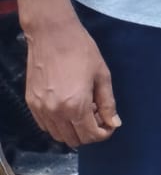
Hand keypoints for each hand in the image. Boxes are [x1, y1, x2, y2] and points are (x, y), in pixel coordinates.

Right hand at [24, 12, 119, 147]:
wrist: (52, 35)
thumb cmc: (82, 51)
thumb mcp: (102, 76)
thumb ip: (108, 103)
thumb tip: (114, 123)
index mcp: (75, 105)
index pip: (90, 135)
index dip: (104, 133)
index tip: (110, 123)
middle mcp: (55, 112)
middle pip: (74, 139)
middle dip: (90, 133)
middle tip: (98, 114)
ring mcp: (39, 109)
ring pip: (58, 135)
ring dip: (73, 129)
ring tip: (84, 109)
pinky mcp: (30, 103)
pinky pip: (45, 125)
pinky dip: (58, 124)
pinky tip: (68, 107)